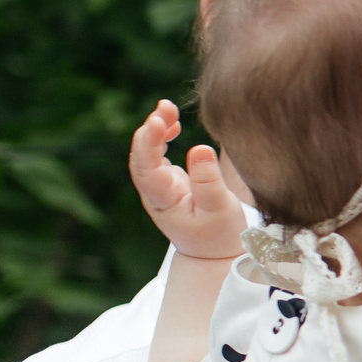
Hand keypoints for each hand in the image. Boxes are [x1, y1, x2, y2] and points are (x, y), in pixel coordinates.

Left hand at [129, 101, 244, 259]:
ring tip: (168, 107)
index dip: (148, 144)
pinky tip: (172, 124)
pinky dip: (161, 137)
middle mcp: (154, 194)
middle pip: (141, 157)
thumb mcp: (220, 210)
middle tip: (166, 106)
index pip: (146, 170)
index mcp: (164, 202)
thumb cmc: (220, 235)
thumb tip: (199, 148)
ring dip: (155, 129)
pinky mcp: (167, 182)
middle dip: (151, 129)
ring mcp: (158, 187)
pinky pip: (156, 155)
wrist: (214, 255)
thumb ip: (209, 181)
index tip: (159, 122)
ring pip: (146, 154)